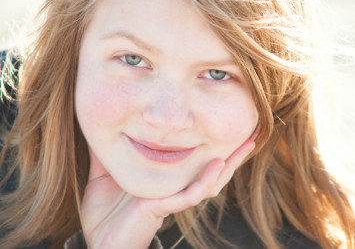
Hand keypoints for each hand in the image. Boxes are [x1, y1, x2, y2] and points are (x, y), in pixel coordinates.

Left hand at [81, 139, 255, 248]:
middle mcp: (175, 189)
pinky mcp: (166, 208)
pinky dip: (206, 180)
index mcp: (167, 180)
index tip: (227, 127)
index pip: (196, 163)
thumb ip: (106, 152)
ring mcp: (173, 198)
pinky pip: (192, 194)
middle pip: (212, 170)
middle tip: (252, 133)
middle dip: (233, 154)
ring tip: (247, 144)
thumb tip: (98, 124)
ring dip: (230, 163)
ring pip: (210, 181)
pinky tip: (219, 164)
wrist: (95, 242)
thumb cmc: (102, 213)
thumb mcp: (104, 174)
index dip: (214, 147)